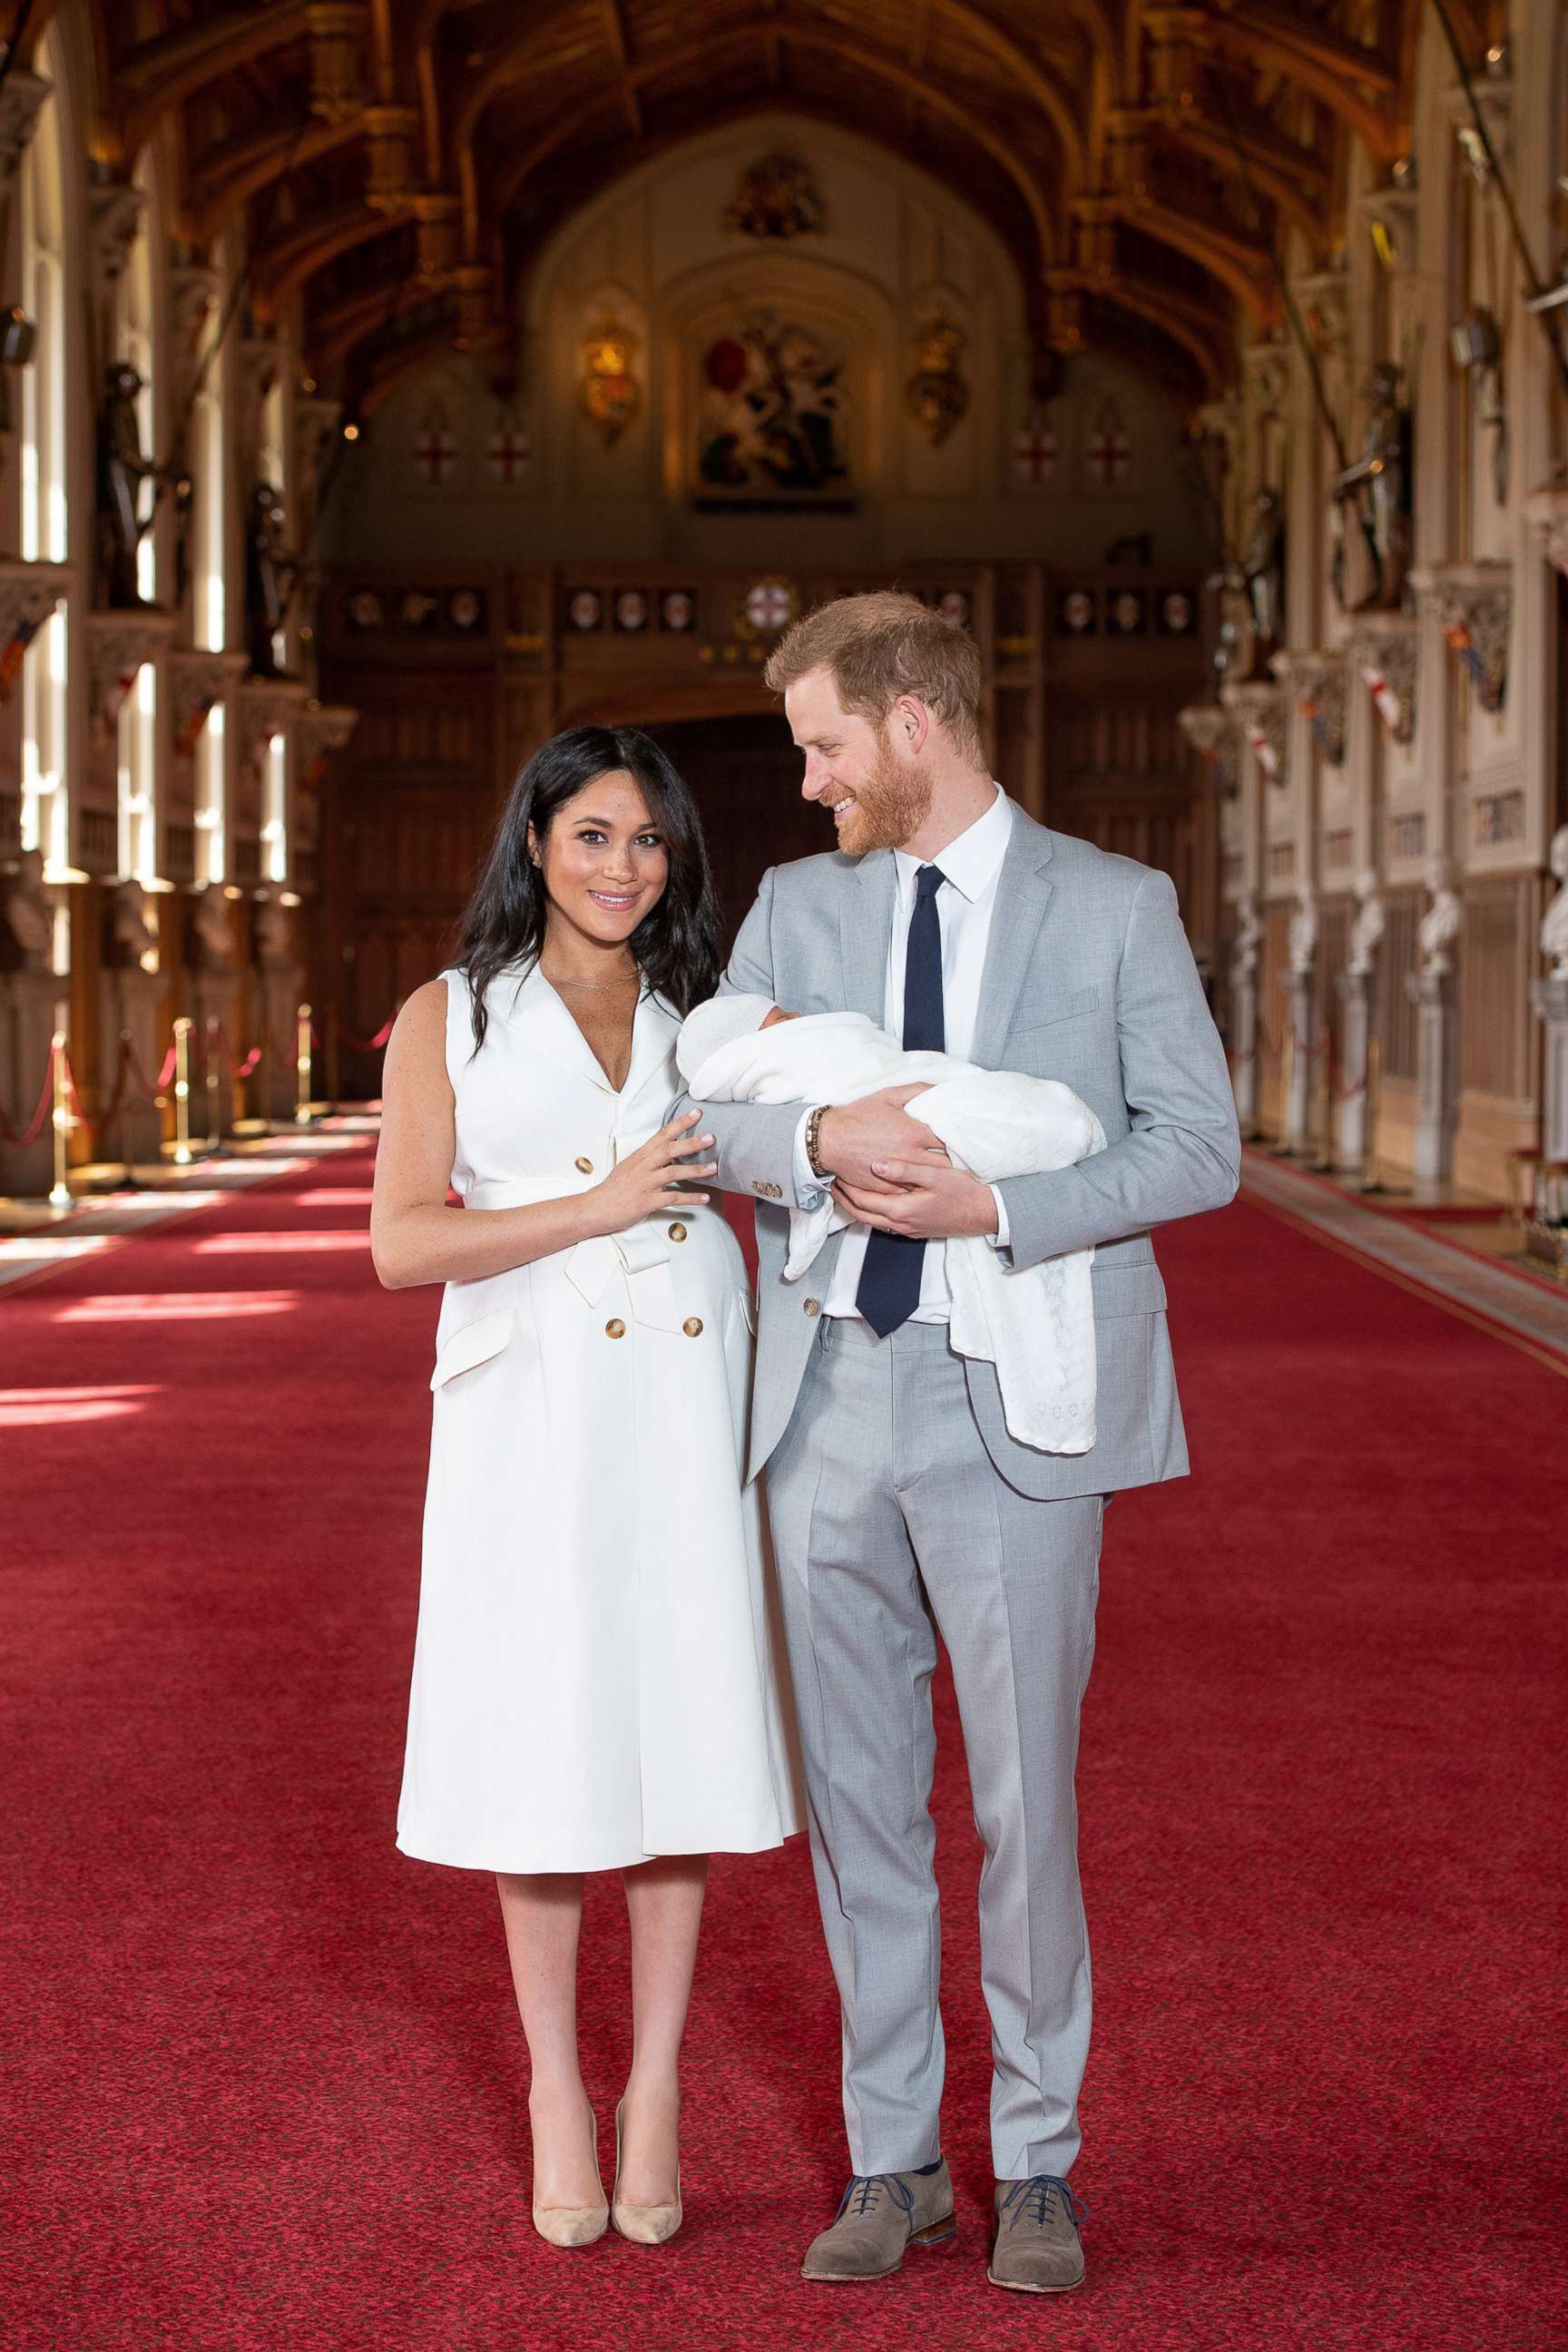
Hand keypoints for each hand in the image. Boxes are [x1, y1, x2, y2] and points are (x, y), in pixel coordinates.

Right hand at [582, 1110, 715, 1235]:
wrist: (595, 1208)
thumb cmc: (613, 1188)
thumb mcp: (629, 1166)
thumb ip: (648, 1159)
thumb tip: (668, 1152)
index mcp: (639, 1156)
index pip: (661, 1135)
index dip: (680, 1123)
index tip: (696, 1113)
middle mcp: (642, 1167)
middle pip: (668, 1150)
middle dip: (691, 1143)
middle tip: (711, 1138)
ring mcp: (644, 1184)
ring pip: (672, 1173)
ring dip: (695, 1170)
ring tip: (713, 1168)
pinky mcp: (646, 1202)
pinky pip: (671, 1199)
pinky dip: (690, 1198)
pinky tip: (704, 1198)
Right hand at [816, 1086, 948, 1188]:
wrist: (829, 1140)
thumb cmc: (858, 1116)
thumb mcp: (888, 1096)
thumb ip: (916, 1090)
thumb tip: (938, 1088)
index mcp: (913, 1133)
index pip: (949, 1140)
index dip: (957, 1140)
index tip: (961, 1139)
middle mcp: (909, 1156)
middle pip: (944, 1164)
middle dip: (952, 1161)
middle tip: (956, 1158)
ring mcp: (898, 1175)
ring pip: (929, 1181)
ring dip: (936, 1177)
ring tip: (943, 1173)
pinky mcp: (886, 1188)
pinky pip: (910, 1191)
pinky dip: (917, 1187)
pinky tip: (921, 1183)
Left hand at [833, 1157, 998, 1240]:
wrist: (983, 1214)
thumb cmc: (962, 1192)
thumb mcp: (935, 1175)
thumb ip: (905, 1170)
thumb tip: (876, 1165)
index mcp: (901, 1209)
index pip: (863, 1200)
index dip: (846, 1187)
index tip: (836, 1172)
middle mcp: (900, 1224)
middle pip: (861, 1214)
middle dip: (845, 1199)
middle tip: (833, 1181)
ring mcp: (906, 1229)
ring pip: (871, 1220)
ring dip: (856, 1206)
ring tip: (846, 1190)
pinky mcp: (913, 1230)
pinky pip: (883, 1222)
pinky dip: (871, 1211)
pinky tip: (871, 1199)